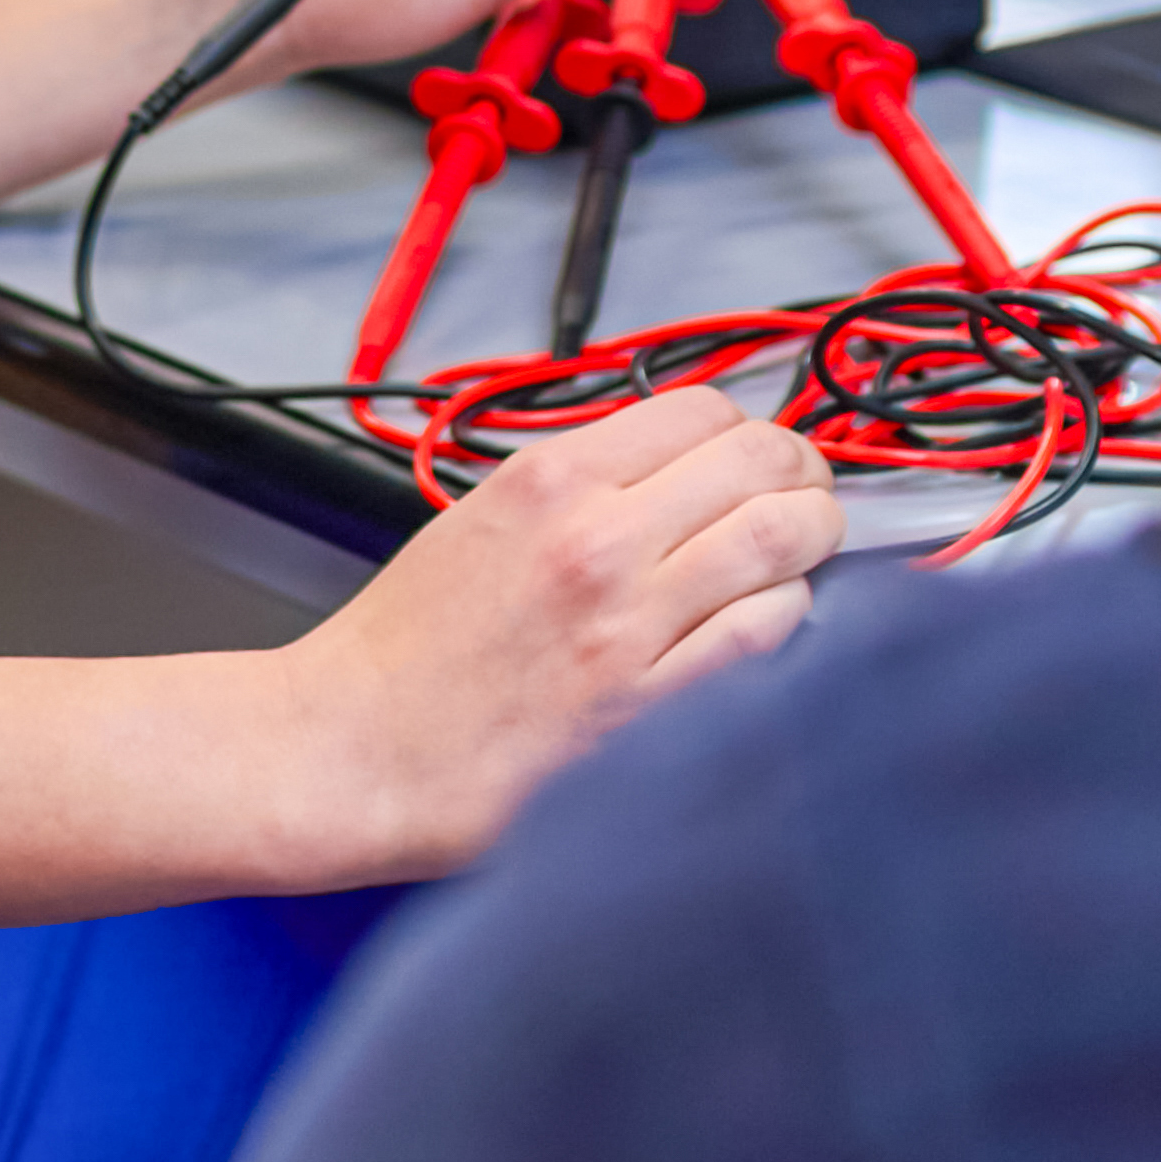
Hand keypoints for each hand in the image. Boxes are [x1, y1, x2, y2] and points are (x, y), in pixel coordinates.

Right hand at [272, 360, 839, 871]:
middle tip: (805, 499)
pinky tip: (773, 624)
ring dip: (811, 543)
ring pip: (782, 541)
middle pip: (763, 464)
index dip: (748, 430)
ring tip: (804, 558)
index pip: (705, 411)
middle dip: (803, 476)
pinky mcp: (648, 706)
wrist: (349, 750)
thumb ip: (581, 486)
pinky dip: (790, 618)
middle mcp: (597, 540)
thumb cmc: (406, 651)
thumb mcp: (483, 516)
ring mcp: (629, 624)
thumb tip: (680, 472)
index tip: (757, 458)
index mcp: (551, 480)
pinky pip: (766, 634)